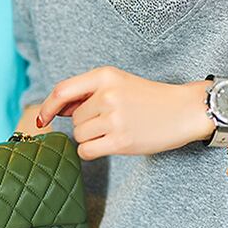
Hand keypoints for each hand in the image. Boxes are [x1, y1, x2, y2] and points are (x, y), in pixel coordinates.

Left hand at [37, 66, 212, 159]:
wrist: (184, 110)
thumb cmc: (151, 99)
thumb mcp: (119, 84)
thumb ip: (88, 94)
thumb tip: (56, 111)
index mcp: (106, 76)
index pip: (62, 91)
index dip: (48, 107)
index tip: (43, 118)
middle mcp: (107, 95)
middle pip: (74, 119)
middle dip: (86, 125)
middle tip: (112, 122)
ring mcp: (114, 118)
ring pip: (80, 136)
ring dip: (91, 139)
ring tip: (116, 131)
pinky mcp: (121, 140)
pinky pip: (87, 151)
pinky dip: (93, 151)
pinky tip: (110, 145)